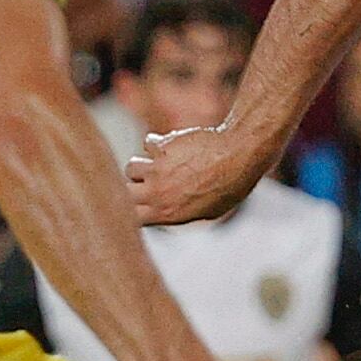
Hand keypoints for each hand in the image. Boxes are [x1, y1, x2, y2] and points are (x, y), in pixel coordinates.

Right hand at [127, 124, 264, 226]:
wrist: (238, 155)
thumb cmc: (229, 185)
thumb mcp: (208, 211)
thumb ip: (181, 212)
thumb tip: (166, 212)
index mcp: (166, 213)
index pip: (131, 218)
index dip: (132, 211)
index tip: (138, 206)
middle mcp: (157, 192)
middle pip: (123, 192)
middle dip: (132, 188)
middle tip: (147, 184)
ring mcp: (157, 168)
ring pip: (130, 167)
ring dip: (143, 165)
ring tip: (161, 164)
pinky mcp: (162, 146)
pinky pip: (148, 143)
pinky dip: (158, 143)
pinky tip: (174, 146)